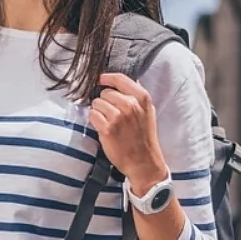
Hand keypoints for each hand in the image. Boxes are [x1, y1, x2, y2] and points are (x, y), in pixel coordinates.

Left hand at [89, 73, 167, 192]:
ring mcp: (118, 117)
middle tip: (112, 114)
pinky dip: (94, 121)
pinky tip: (103, 128)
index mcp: (142, 98)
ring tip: (109, 123)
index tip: (100, 79)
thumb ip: (137, 97)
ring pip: (97, 103)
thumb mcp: (148, 112)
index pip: (120, 78)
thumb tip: (122, 83)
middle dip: (105, 101)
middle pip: (105, 92)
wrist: (143, 162)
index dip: (107, 78)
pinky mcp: (107, 129)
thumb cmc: (144, 138)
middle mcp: (130, 105)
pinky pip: (92, 115)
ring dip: (99, 112)